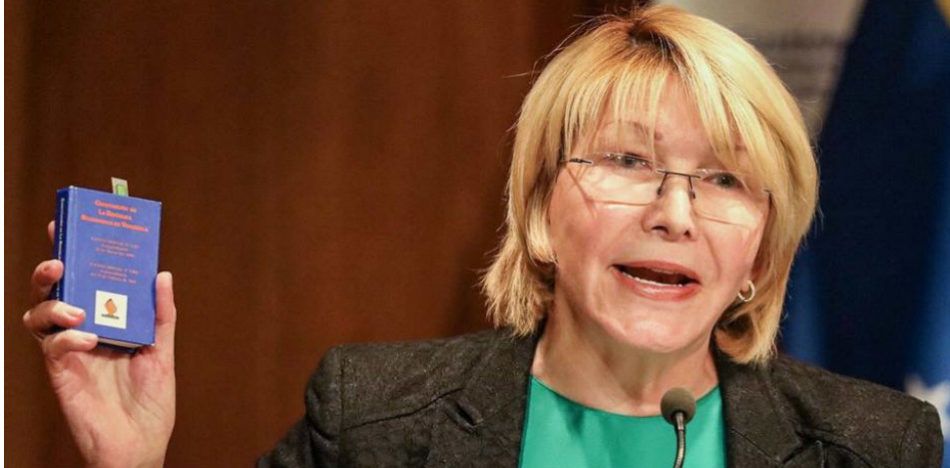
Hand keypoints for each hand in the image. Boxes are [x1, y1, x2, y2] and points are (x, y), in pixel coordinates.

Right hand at [23, 221, 176, 467]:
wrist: (141, 446)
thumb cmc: (151, 403)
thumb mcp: (164, 352)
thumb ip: (161, 315)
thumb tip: (162, 274)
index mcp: (106, 320)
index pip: (85, 280)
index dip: (72, 251)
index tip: (66, 224)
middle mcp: (83, 331)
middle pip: (52, 291)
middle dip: (50, 270)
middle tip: (60, 259)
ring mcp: (69, 352)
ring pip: (38, 315)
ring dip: (52, 303)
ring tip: (75, 307)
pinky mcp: (61, 374)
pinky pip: (52, 347)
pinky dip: (67, 338)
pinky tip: (88, 339)